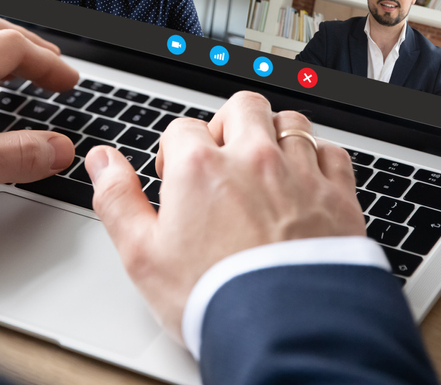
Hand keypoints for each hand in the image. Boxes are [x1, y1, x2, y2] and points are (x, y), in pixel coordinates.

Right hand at [86, 92, 363, 339]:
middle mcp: (253, 158)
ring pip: (290, 123)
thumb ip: (117, 199)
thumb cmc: (213, 298)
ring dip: (275, 135)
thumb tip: (101, 160)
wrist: (284, 333)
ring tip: (265, 167)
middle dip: (228, 125)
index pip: (182, 128)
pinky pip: (332, 153)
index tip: (177, 181)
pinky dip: (319, 159)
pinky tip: (307, 183)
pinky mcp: (338, 197)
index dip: (174, 153)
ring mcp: (300, 174)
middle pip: (242, 107)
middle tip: (222, 159)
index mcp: (201, 167)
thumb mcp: (143, 255)